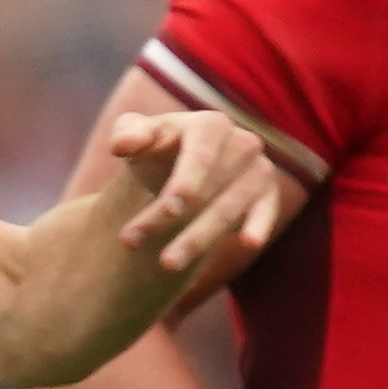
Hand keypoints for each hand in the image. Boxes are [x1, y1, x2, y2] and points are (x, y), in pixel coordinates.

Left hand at [97, 105, 284, 289]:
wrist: (182, 163)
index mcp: (211, 124)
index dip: (186, 183)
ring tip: (165, 264)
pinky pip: (264, 212)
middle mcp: (242, 143)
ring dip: (197, 239)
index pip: (199, 156)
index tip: (168, 209)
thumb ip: (128, 135)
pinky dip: (259, 225)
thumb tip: (120, 145)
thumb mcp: (136, 135)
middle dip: (171, 221)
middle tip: (134, 243)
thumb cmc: (157, 148)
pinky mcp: (267, 195)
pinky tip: (247, 242)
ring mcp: (259, 170)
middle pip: (209, 190)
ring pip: (229, 210)